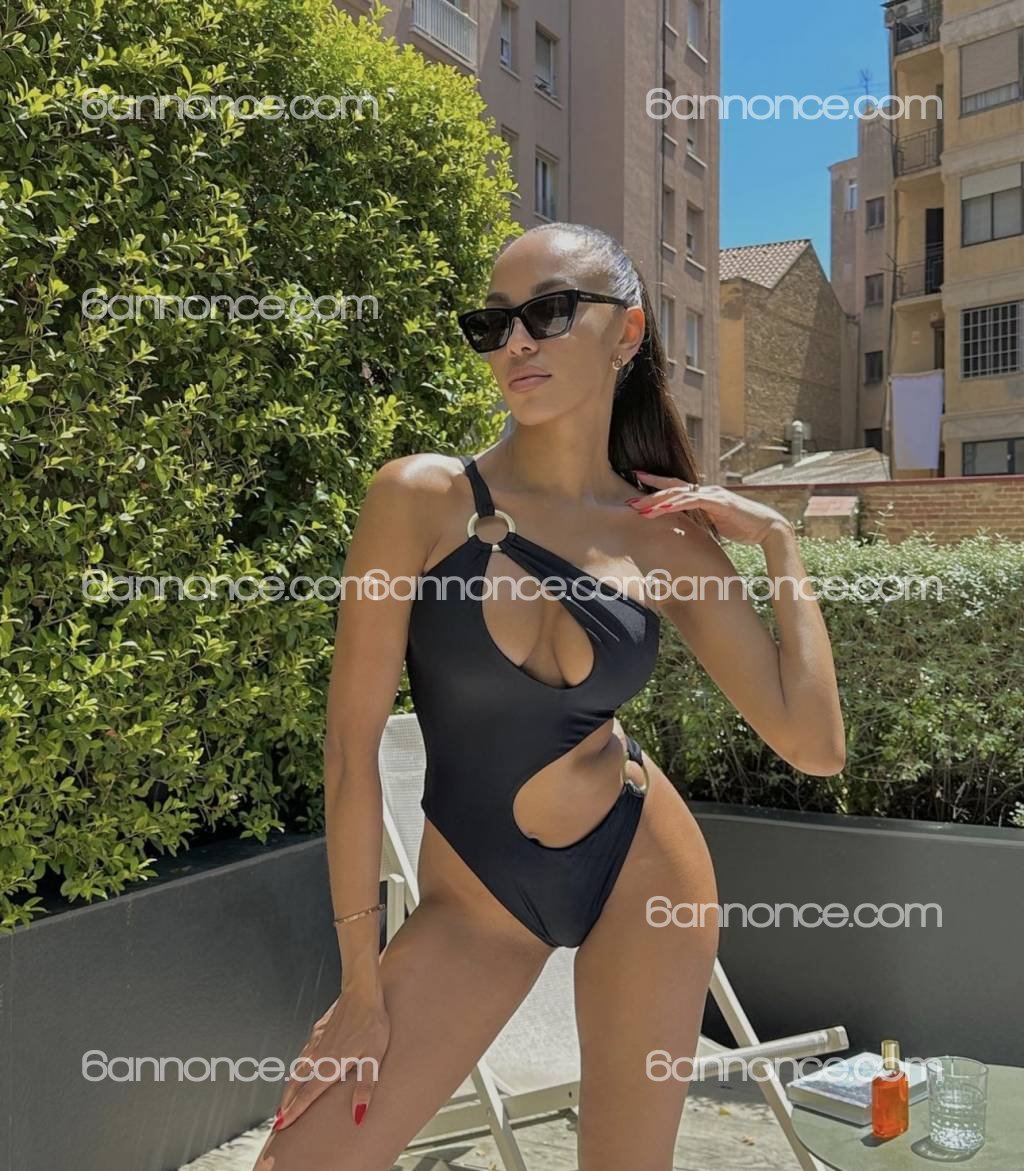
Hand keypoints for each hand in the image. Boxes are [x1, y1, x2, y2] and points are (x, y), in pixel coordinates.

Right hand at [272, 980, 389, 1131]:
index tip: (280, 1126)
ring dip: (290, 1085)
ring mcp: (317, 1041)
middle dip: (287, 1102)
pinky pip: (304, 1053)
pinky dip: (298, 1066)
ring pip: (298, 1067)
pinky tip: (301, 1066)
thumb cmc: (372, 1024)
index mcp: (330, 1065)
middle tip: (278, 1120)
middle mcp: (318, 1055)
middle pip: (297, 1083)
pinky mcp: (319, 1030)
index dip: (294, 1112)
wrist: (362, 991)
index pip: (307, 1094)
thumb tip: (358, 1115)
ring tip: (286, 1099)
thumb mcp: (374, 1058)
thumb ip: (365, 1087)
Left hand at [627, 470, 792, 545]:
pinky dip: (677, 504)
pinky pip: (693, 501)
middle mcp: (707, 491)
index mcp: (704, 496)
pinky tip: (662, 508)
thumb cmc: (743, 528)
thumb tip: (684, 530)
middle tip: (628, 499)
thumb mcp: (714, 526)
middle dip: (649, 493)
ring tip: (640, 507)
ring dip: (658, 500)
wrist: (767, 528)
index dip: (655, 485)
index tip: (635, 484)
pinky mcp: (719, 502)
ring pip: (679, 493)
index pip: (676, 488)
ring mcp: (713, 494)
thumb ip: (699, 523)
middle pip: (672, 488)